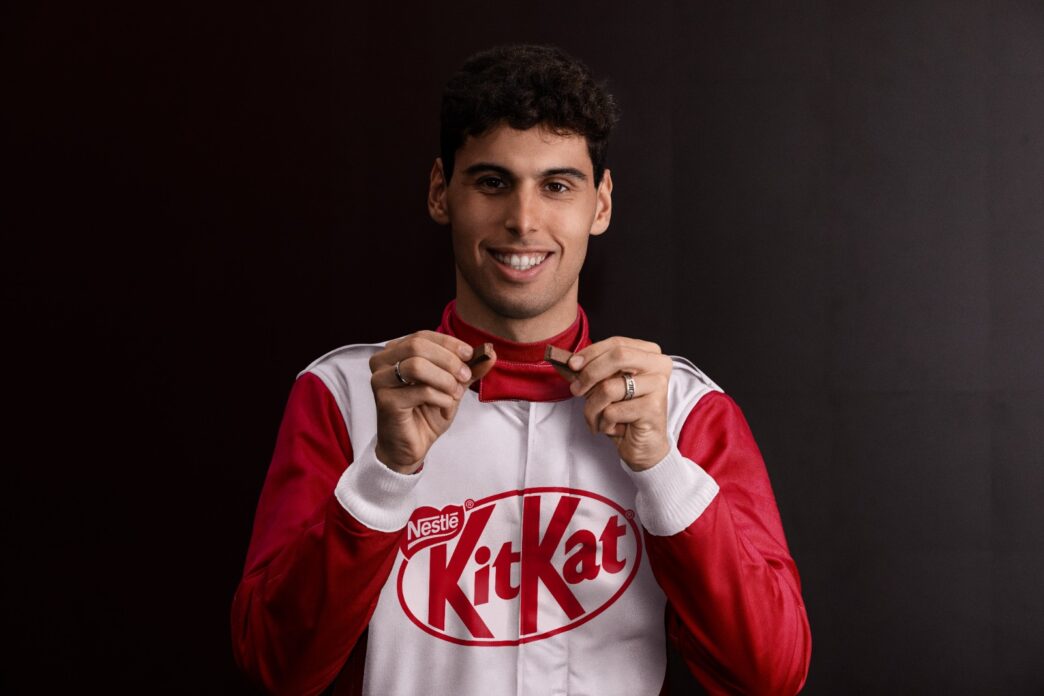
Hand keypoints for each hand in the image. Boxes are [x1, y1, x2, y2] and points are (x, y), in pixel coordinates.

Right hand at [369, 331, 495, 473]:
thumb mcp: (452, 386)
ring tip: (455, 394)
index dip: (449, 343)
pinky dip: (441, 399)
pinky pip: (421, 391)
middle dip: (449, 360)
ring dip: (445, 380)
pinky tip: (444, 408)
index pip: (422, 336)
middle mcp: (382, 362)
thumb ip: (468, 369)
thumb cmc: (426, 413)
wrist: (411, 446)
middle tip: (465, 377)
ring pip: (417, 366)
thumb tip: (490, 353)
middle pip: (417, 346)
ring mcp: (381, 381)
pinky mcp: (385, 401)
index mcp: (395, 352)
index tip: (470, 354)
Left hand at [567, 337, 672, 470]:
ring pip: (609, 388)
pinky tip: (614, 428)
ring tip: (597, 418)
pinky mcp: (653, 408)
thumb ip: (588, 370)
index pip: (617, 343)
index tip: (571, 364)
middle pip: (618, 356)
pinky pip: (612, 411)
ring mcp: (659, 386)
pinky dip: (604, 423)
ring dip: (593, 407)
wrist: (642, 445)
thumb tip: (563, 360)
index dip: (591, 352)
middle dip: (589, 374)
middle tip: (576, 390)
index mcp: (650, 353)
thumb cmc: (623, 413)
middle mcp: (660, 365)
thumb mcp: (604, 386)